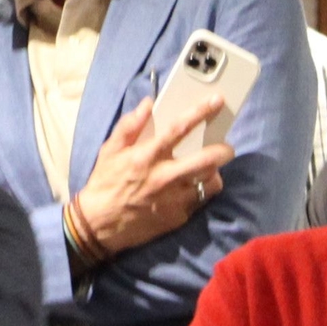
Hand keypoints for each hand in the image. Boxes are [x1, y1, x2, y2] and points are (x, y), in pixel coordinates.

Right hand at [69, 91, 235, 263]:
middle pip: (206, 160)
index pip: (179, 128)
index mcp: (147, 156)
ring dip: (214, 172)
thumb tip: (148, 103)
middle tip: (227, 147)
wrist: (100, 225)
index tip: (217, 100)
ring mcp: (174, 199)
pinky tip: (194, 187)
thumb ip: (129, 125)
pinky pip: (201, 200)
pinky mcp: (178, 217)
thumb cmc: (104, 183)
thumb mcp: (109, 150)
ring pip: (210, 182)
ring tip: (209, 168)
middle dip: (223, 150)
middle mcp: (164, 176)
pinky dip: (202, 191)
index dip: (200, 112)